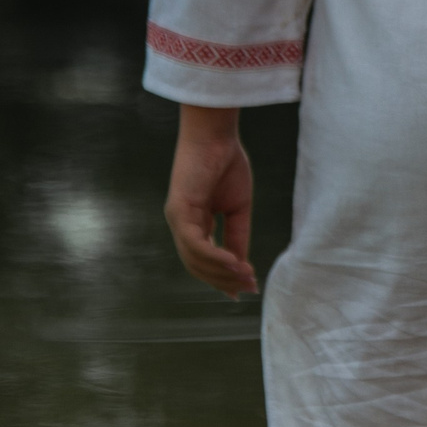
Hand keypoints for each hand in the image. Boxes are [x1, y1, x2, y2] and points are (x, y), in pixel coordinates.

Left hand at [164, 104, 258, 296]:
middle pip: (197, 266)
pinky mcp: (179, 210)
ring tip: (246, 276)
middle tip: (248, 288)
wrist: (216, 136)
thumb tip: (241, 265)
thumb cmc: (227, 163)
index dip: (223, 277)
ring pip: (195, 260)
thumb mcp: (238, 208)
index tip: (245, 290)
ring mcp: (177, 219)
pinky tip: (235, 262)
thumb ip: (238, 236)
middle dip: (223, 281)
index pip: (203, 260)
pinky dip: (215, 257)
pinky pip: (196, 244)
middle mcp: (182, 224)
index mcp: (194, 223)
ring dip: (221, 272)